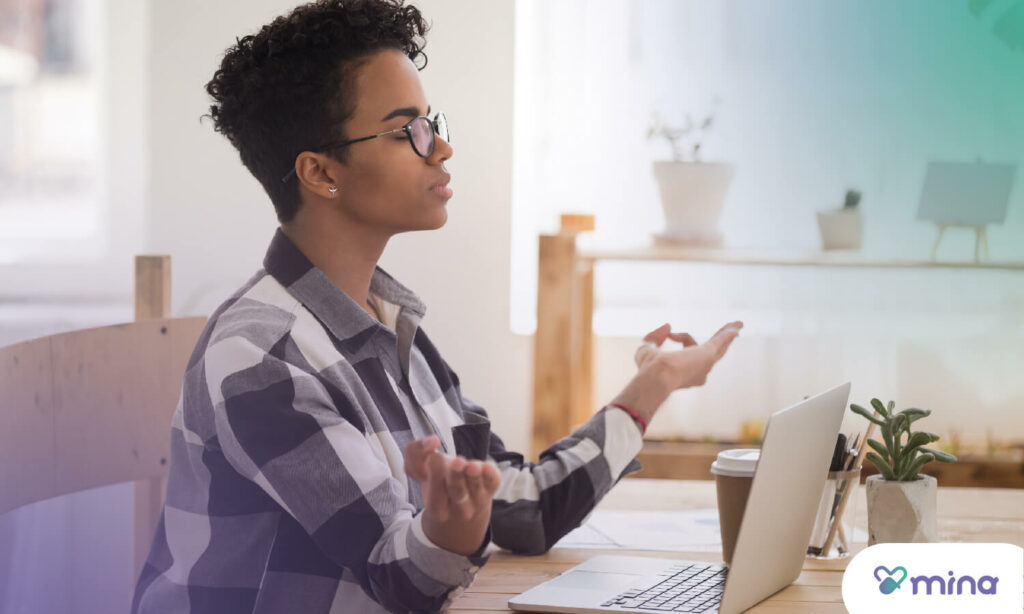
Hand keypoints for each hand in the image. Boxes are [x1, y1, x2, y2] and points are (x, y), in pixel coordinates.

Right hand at [404, 435, 500, 554]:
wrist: (457, 510)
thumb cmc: (435, 485)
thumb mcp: (418, 471)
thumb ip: (415, 453)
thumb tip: (432, 441)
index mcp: (437, 508)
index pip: (436, 493)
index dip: (435, 472)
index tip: (435, 456)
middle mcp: (459, 509)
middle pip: (458, 493)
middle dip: (457, 478)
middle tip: (457, 462)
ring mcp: (477, 501)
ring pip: (477, 488)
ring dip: (475, 476)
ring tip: (473, 466)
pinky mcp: (491, 489)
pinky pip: (493, 483)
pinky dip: (491, 475)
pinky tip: (487, 466)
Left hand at [611, 321, 743, 424]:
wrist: (657, 377)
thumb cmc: (649, 369)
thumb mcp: (647, 349)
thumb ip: (655, 337)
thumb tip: (668, 326)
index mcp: (686, 374)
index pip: (688, 348)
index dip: (679, 336)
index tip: (669, 333)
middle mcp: (699, 372)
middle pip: (711, 352)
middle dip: (721, 342)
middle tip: (732, 333)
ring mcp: (706, 364)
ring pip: (720, 346)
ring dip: (728, 334)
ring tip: (738, 324)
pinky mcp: (709, 355)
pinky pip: (721, 340)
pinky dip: (729, 333)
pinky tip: (737, 325)